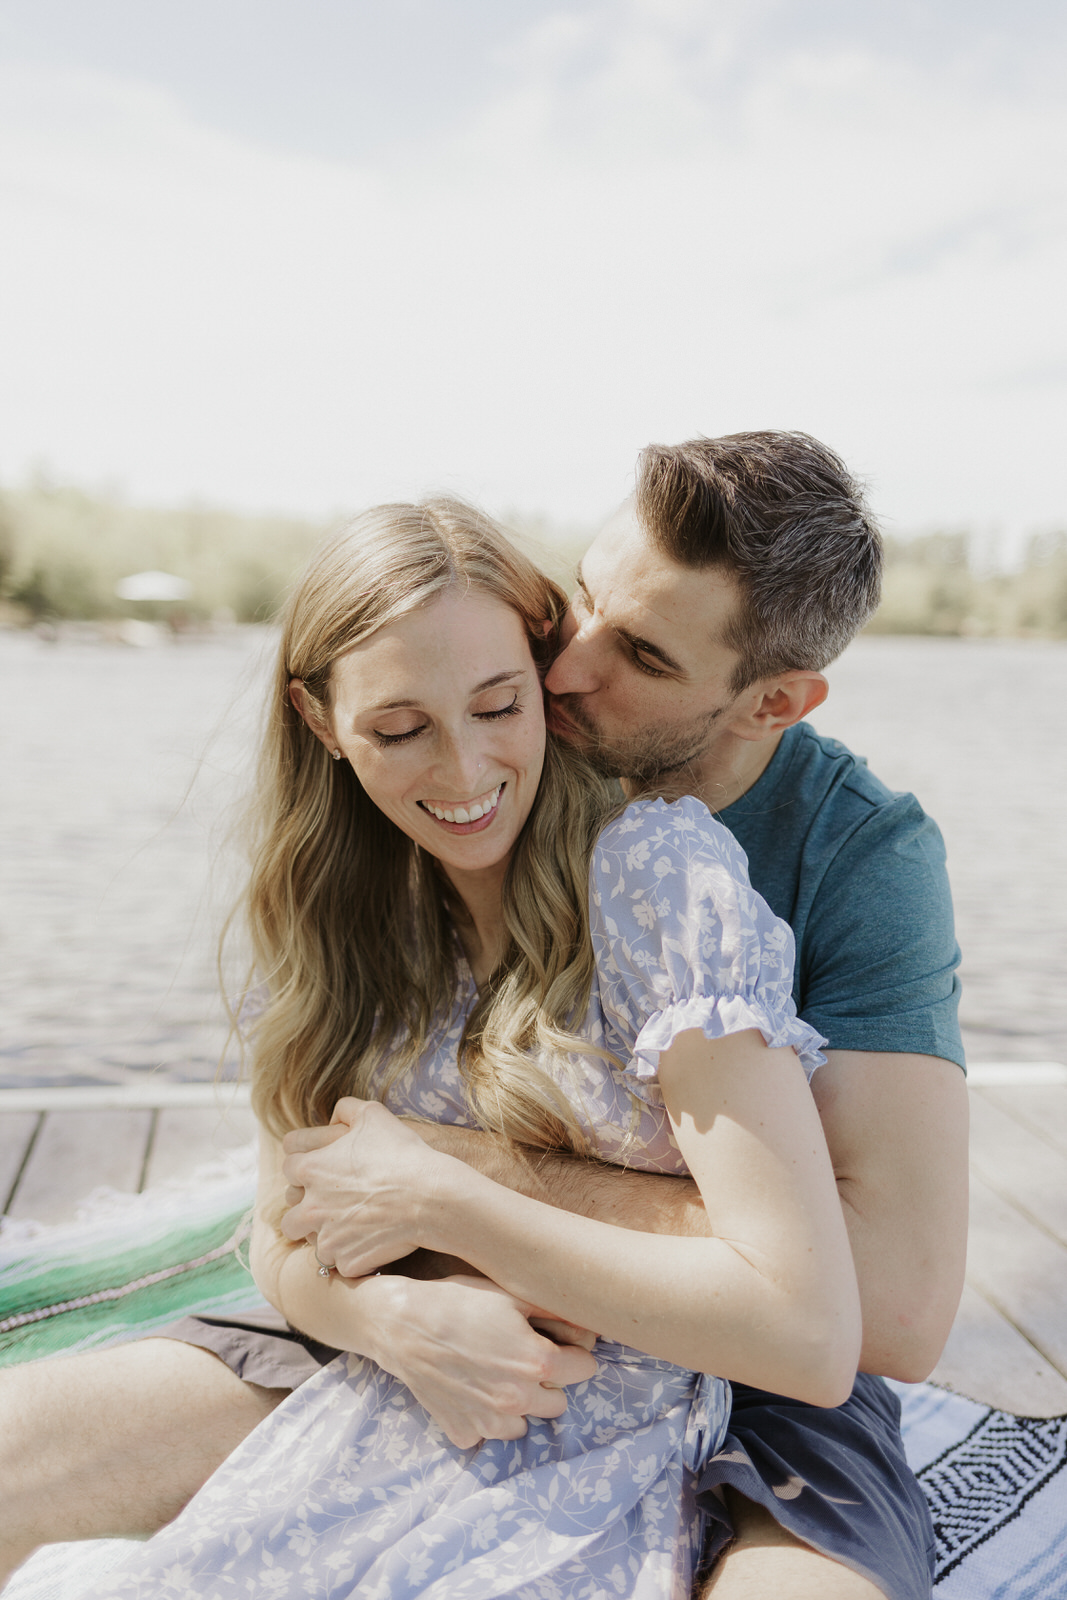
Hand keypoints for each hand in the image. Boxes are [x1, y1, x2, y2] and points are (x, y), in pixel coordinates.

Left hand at [281, 1097, 451, 1272]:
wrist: (430, 1196)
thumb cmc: (403, 1153)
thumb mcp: (373, 1114)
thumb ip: (346, 1108)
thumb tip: (333, 1116)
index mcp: (310, 1170)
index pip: (288, 1168)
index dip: (305, 1168)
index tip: (321, 1173)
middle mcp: (310, 1207)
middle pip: (289, 1217)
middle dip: (306, 1213)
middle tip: (331, 1208)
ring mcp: (327, 1238)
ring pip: (311, 1244)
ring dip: (325, 1238)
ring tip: (348, 1230)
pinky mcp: (345, 1261)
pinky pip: (340, 1263)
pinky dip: (352, 1256)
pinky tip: (370, 1244)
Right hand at [367, 1273, 597, 1447]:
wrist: (402, 1326)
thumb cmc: (458, 1302)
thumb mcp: (511, 1295)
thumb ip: (556, 1314)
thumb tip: (590, 1329)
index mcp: (537, 1362)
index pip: (585, 1369)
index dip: (573, 1353)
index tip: (557, 1344)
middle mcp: (519, 1399)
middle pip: (558, 1402)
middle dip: (547, 1383)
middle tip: (521, 1359)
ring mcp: (490, 1421)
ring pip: (525, 1423)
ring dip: (518, 1405)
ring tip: (493, 1375)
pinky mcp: (464, 1433)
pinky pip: (488, 1432)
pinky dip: (484, 1416)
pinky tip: (469, 1388)